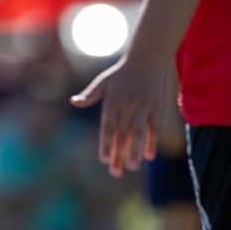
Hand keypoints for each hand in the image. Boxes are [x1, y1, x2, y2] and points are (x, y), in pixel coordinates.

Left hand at [71, 56, 170, 176]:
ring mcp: (143, 107)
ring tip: (132, 167)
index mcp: (112, 101)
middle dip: (118, 154)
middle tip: (115, 172)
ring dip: (134, 151)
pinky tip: (149, 156)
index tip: (104, 160)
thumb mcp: (103, 81)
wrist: (147, 57)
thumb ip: (90, 95)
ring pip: (138, 133)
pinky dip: (152, 141)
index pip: (107, 128)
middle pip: (121, 134)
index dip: (106, 144)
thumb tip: (73, 102)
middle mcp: (127, 106)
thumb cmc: (123, 72)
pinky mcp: (157, 107)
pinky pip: (154, 128)